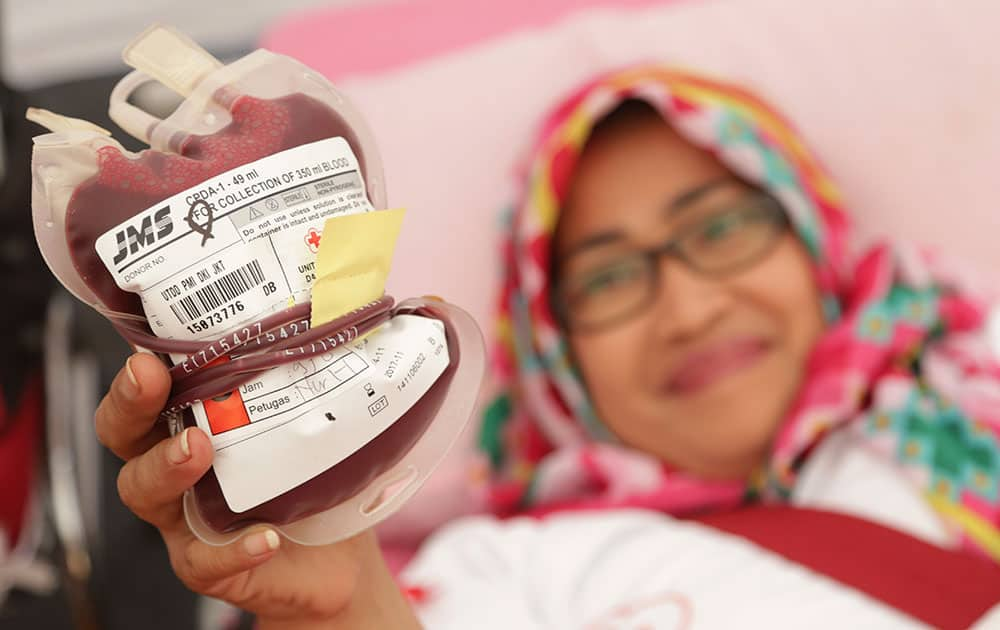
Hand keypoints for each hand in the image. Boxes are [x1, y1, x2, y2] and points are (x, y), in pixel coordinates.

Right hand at [95, 353, 419, 627]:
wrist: (336, 558)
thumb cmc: (315, 478)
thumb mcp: (319, 419)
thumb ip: (321, 368)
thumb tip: (350, 297)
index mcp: (193, 422)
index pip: (145, 392)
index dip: (135, 373)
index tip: (147, 353)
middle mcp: (175, 467)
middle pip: (125, 436)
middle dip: (129, 407)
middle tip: (151, 383)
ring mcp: (185, 519)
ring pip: (146, 493)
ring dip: (166, 467)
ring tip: (199, 450)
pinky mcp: (210, 565)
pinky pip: (206, 561)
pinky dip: (231, 550)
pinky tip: (264, 537)